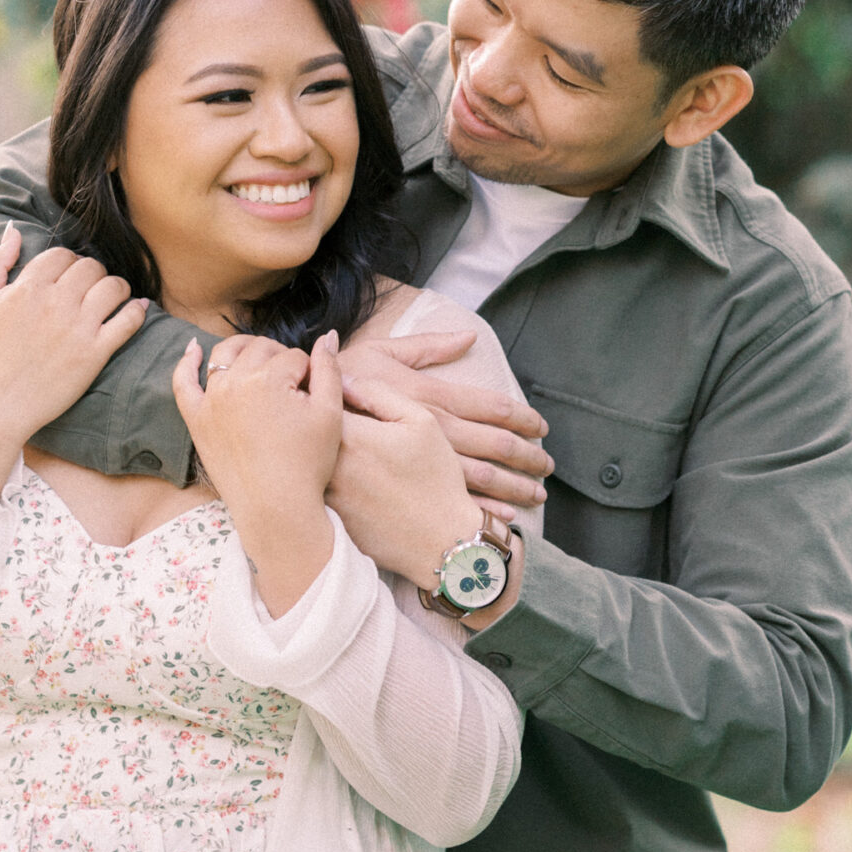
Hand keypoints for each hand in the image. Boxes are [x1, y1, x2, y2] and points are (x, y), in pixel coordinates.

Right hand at [0, 228, 146, 495]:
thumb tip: (13, 231)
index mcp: (27, 288)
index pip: (61, 254)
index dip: (66, 262)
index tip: (65, 275)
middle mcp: (56, 303)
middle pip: (90, 267)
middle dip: (90, 272)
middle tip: (87, 287)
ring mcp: (78, 329)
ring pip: (113, 287)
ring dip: (116, 288)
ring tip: (111, 297)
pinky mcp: (95, 354)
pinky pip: (129, 321)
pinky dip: (137, 310)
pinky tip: (136, 308)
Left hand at [173, 330, 341, 615]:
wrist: (276, 509)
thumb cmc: (307, 464)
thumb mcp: (329, 413)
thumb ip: (329, 369)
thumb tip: (328, 336)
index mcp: (269, 379)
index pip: (294, 357)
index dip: (310, 373)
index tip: (315, 396)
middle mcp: (235, 383)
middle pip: (261, 350)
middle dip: (281, 359)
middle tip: (295, 385)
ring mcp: (211, 400)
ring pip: (225, 356)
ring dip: (244, 350)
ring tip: (261, 358)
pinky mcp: (196, 420)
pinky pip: (183, 383)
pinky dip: (186, 362)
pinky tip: (193, 347)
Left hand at [325, 371, 488, 592]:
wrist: (442, 543)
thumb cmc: (436, 479)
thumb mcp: (420, 421)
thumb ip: (377, 393)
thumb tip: (342, 378)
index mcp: (347, 435)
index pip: (312, 399)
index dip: (316, 390)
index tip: (320, 387)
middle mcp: (326, 466)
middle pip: (301, 431)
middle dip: (307, 420)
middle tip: (315, 413)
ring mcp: (323, 497)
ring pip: (304, 462)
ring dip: (308, 451)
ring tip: (324, 446)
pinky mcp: (326, 520)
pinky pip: (311, 491)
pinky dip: (315, 481)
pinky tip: (342, 480)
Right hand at [337, 329, 551, 512]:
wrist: (303, 429)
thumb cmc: (342, 386)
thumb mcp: (381, 353)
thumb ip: (427, 348)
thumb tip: (469, 336)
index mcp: (432, 397)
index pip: (493, 407)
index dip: (524, 418)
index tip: (543, 427)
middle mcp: (435, 431)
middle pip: (497, 445)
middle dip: (528, 457)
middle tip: (549, 465)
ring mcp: (423, 463)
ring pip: (484, 476)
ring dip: (516, 486)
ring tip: (538, 495)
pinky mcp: (409, 488)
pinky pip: (454, 501)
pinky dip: (486, 508)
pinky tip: (506, 516)